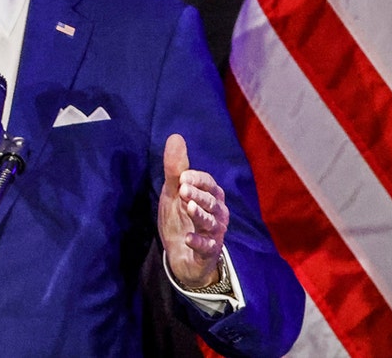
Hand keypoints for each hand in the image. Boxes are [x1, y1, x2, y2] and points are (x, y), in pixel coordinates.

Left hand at [158, 134, 228, 288]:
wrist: (181, 255)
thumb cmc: (180, 217)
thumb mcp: (174, 192)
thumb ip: (175, 168)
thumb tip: (175, 136)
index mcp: (211, 195)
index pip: (208, 183)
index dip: (197, 179)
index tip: (182, 177)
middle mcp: (218, 212)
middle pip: (211, 201)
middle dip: (198, 195)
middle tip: (183, 190)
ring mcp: (215, 233)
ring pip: (211, 222)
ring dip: (200, 214)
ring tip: (188, 208)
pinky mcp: (209, 251)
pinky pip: (206, 246)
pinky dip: (198, 242)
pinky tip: (188, 238)